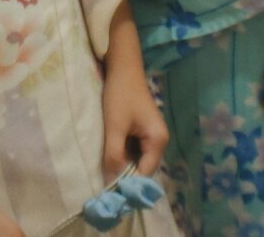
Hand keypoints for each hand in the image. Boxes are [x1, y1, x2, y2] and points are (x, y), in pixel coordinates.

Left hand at [102, 60, 169, 179]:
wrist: (122, 68)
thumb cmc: (120, 95)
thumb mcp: (114, 127)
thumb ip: (114, 155)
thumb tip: (112, 183)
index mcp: (158, 140)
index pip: (145, 173)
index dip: (129, 185)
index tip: (110, 195)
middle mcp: (159, 141)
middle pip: (143, 168)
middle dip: (125, 177)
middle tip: (104, 186)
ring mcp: (152, 135)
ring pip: (137, 160)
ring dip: (123, 165)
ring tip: (105, 172)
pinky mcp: (143, 130)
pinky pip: (134, 150)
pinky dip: (123, 155)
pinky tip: (110, 156)